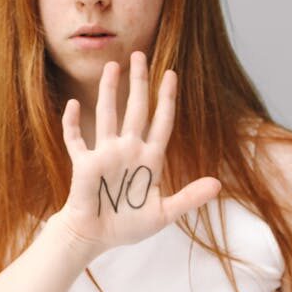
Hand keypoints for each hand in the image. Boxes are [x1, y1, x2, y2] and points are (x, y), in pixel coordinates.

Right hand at [54, 51, 221, 254]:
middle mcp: (128, 150)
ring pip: (107, 114)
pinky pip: (76, 139)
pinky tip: (74, 105)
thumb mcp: (164, 214)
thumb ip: (189, 198)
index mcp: (149, 159)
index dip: (166, 98)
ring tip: (113, 66)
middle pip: (135, 108)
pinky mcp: (84, 163)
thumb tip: (218, 185)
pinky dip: (72, 123)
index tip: (171, 74)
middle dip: (138, 82)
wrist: (96, 237)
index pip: (161, 121)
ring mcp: (105, 154)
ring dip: (108, 90)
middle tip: (141, 55)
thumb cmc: (127, 226)